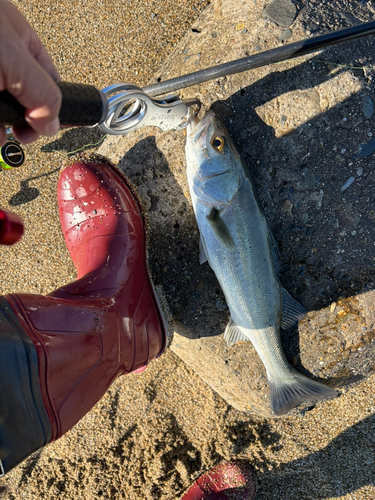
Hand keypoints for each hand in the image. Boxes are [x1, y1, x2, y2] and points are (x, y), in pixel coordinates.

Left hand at [0, 0, 61, 145]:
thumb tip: (53, 125)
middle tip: (23, 136)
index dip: (53, 108)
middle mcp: (3, 59)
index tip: (51, 129)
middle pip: (24, 100)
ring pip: (3, 110)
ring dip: (4, 129)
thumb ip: (42, 94)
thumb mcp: (15, 61)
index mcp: (21, 44)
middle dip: (26, 123)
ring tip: (1, 139)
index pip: (49, 81)